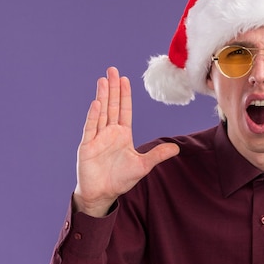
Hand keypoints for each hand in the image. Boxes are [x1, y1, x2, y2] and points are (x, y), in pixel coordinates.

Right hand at [73, 67, 179, 216]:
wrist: (103, 193)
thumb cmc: (121, 179)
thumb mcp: (143, 166)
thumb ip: (157, 155)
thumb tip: (176, 148)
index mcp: (122, 134)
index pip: (124, 110)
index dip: (125, 95)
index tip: (126, 79)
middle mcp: (109, 133)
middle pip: (112, 106)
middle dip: (113, 88)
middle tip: (113, 70)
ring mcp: (97, 138)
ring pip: (100, 113)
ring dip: (102, 96)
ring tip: (104, 80)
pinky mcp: (87, 146)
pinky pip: (91, 128)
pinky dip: (94, 116)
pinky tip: (97, 103)